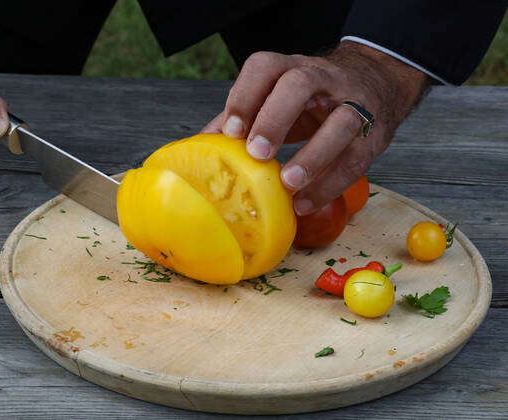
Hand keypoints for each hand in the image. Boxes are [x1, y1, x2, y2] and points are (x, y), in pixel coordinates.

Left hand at [203, 42, 427, 214]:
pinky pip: (356, 158)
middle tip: (257, 153)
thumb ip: (243, 117)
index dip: (245, 96)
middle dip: (275, 118)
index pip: (265, 68)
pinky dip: (330, 184)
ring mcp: (353, 102)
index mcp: (290, 68)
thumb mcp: (277, 98)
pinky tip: (306, 203)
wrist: (375, 84)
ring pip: (341, 121)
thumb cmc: (311, 99)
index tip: (230, 132)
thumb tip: (201, 146)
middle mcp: (322, 78)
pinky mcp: (374, 133)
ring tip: (288, 184)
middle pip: (300, 84)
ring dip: (313, 155)